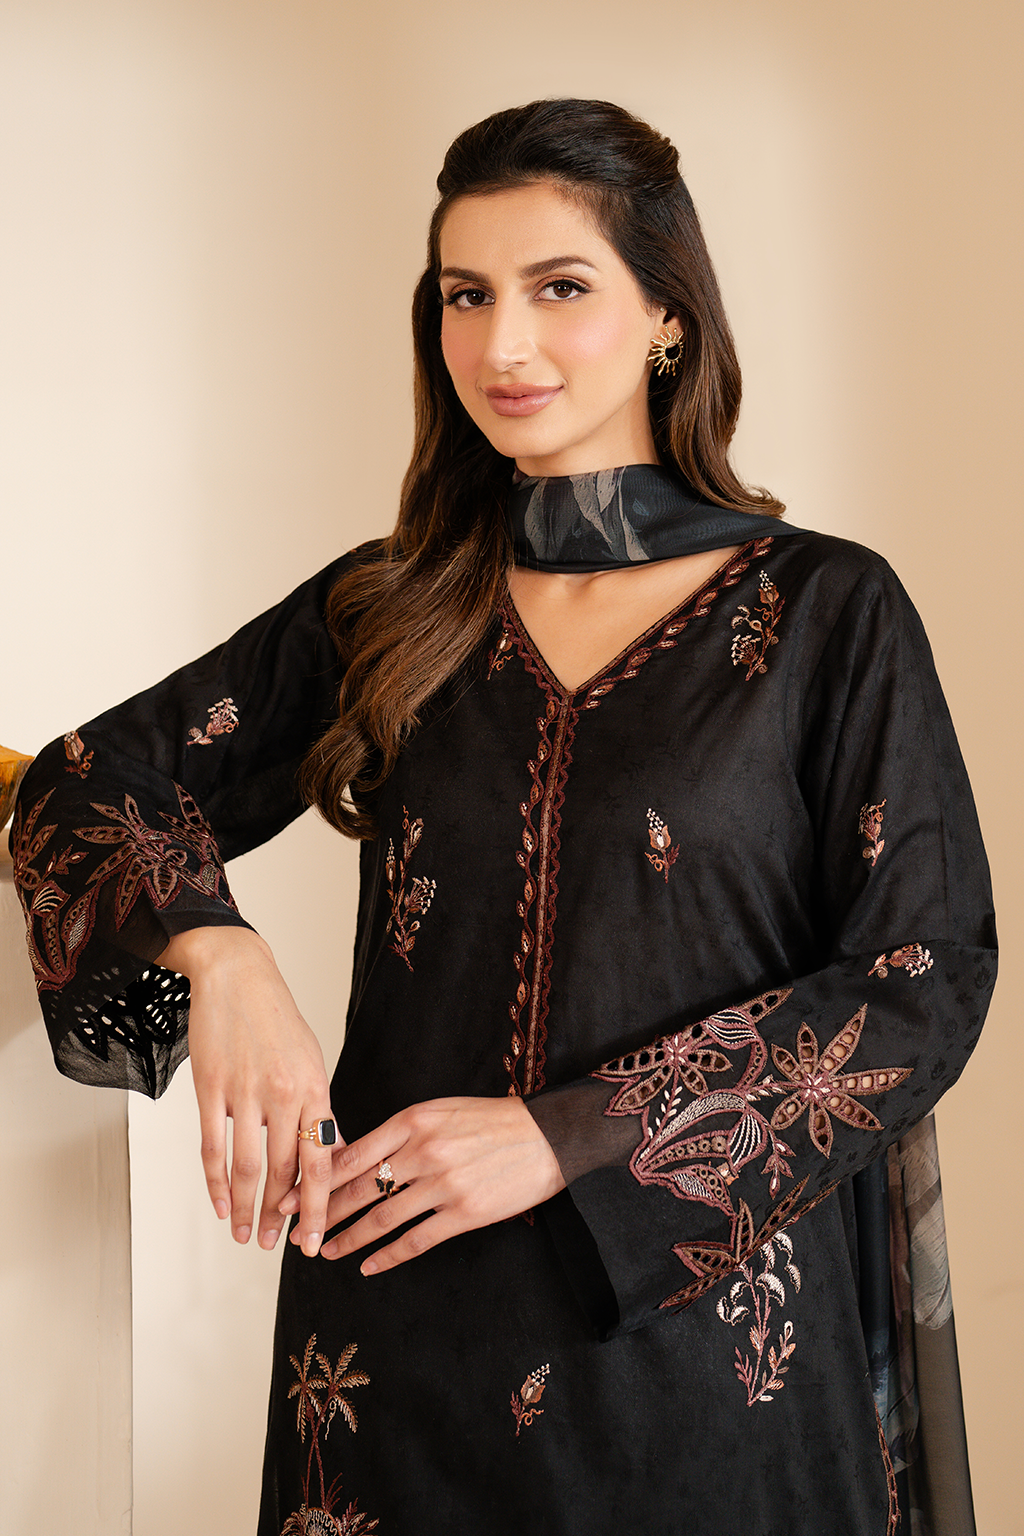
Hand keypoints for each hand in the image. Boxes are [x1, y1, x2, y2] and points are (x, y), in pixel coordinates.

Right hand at [158, 926, 336, 1256]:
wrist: (237, 975)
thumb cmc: (276, 1019)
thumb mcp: (311, 1061)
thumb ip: (320, 1109)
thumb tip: (333, 1152)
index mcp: (316, 1088)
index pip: (321, 1162)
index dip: (318, 1207)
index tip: (314, 1239)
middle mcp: (284, 1094)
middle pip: (285, 1171)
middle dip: (281, 1216)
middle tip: (275, 1245)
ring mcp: (246, 1091)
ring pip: (248, 1166)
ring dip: (246, 1207)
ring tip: (245, 1235)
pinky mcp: (212, 1088)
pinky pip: (214, 1146)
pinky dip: (215, 1182)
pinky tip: (219, 1205)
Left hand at [279, 1095, 564, 1272]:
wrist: (549, 1134)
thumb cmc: (492, 1120)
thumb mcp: (441, 1111)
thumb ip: (401, 1132)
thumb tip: (359, 1158)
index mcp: (413, 1120)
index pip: (352, 1154)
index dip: (316, 1178)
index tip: (290, 1194)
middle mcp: (424, 1151)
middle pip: (359, 1188)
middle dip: (320, 1212)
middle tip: (294, 1230)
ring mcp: (444, 1184)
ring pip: (382, 1219)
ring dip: (348, 1239)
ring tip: (325, 1252)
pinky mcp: (465, 1213)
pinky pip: (416, 1240)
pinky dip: (387, 1257)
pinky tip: (369, 1267)